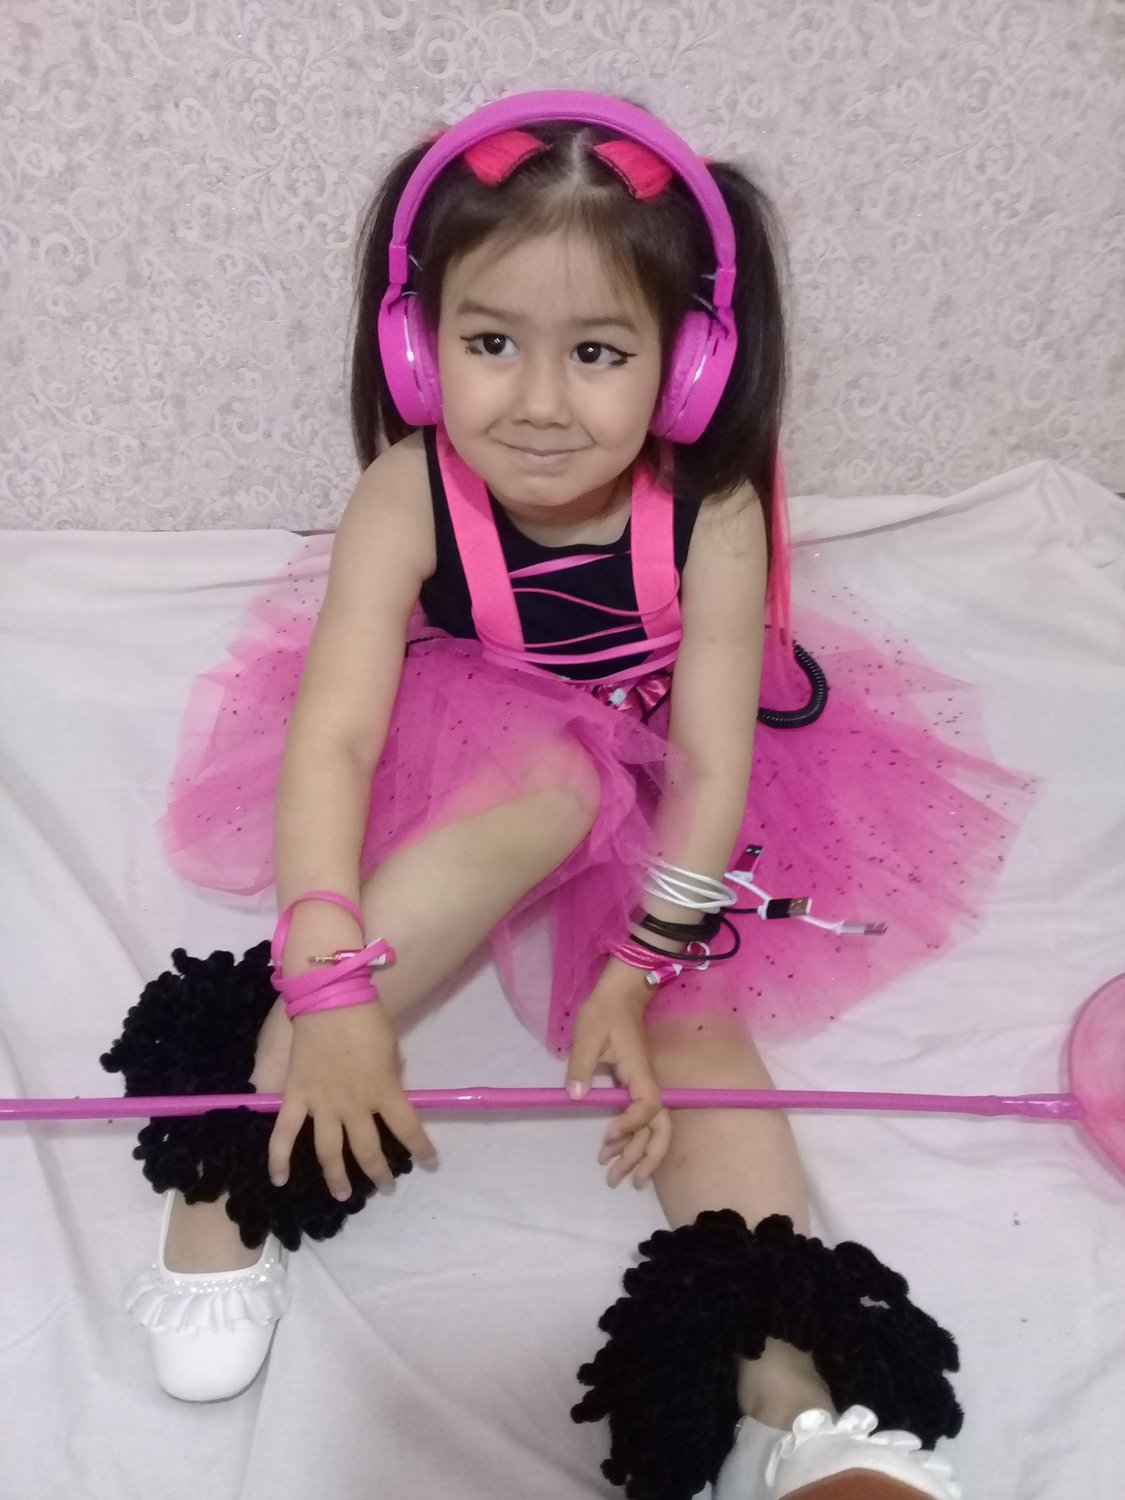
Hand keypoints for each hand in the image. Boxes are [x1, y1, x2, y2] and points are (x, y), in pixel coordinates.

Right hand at [268, 1002, 436, 1198]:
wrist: (330, 1000)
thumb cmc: (367, 1020)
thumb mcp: (392, 1050)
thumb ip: (389, 1079)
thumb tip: (388, 1096)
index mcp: (384, 1091)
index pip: (409, 1129)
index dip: (421, 1149)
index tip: (430, 1162)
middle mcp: (354, 1106)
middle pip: (367, 1150)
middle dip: (378, 1172)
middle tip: (385, 1185)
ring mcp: (322, 1104)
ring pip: (329, 1152)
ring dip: (337, 1176)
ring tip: (343, 1195)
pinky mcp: (295, 1097)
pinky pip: (284, 1134)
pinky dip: (278, 1158)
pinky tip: (280, 1180)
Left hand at [565, 961, 671, 1188]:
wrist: (621, 994)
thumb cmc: (604, 1012)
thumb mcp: (588, 1035)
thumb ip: (582, 1066)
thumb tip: (574, 1097)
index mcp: (640, 1072)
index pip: (647, 1107)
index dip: (630, 1125)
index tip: (607, 1134)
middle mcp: (648, 1084)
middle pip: (661, 1127)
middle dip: (644, 1156)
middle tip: (621, 1180)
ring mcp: (644, 1087)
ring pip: (653, 1128)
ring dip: (636, 1154)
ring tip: (614, 1175)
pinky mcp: (636, 1088)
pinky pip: (641, 1120)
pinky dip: (630, 1139)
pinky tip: (611, 1151)